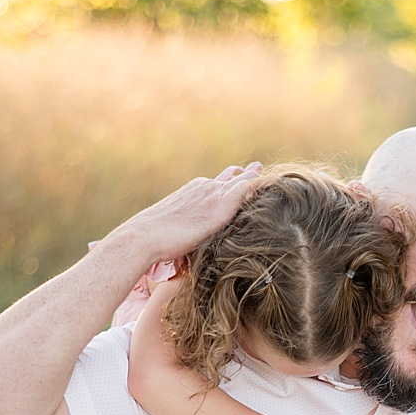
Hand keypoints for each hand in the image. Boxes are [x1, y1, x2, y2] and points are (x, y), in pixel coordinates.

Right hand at [108, 162, 262, 263]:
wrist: (144, 237)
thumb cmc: (150, 240)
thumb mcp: (168, 228)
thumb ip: (181, 227)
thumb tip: (179, 246)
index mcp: (192, 190)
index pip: (214, 183)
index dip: (227, 182)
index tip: (236, 179)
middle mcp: (204, 187)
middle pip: (230, 178)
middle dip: (245, 174)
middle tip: (257, 168)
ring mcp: (214, 194)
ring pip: (243, 182)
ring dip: (255, 178)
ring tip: (266, 174)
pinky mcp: (222, 207)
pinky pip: (248, 192)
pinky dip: (259, 188)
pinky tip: (272, 188)